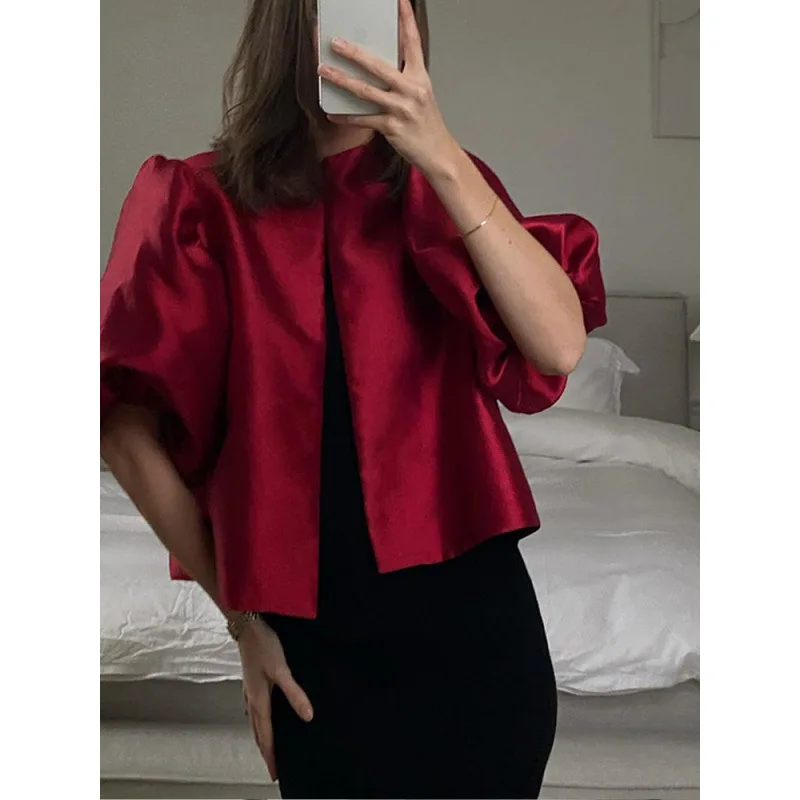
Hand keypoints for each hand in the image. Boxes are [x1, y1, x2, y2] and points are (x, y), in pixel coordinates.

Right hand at [239, 618, 313, 781]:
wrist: (247, 626)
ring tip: (266, 748)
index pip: (266, 734)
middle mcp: (252, 698)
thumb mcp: (282, 670)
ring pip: (254, 721)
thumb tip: (308, 716)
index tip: (275, 771)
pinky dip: (258, 721)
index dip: (271, 753)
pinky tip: (262, 717)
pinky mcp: (250, 681)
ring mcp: (249, 690)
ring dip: (260, 737)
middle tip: (271, 766)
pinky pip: (254, 710)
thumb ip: (295, 694)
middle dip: (265, 750)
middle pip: (258, 732)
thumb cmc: (264, 646)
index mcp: (259, 700)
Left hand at [319, 0, 460, 180]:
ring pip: (366, 91)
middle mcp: (412, 90)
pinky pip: (364, 120)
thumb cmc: (426, 123)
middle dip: (354, 53)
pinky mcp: (392, 128)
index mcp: (419, 77)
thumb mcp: (420, 94)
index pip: (412, 42)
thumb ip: (402, 77)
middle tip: (336, 41)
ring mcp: (401, 109)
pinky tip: (332, 112)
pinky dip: (346, 117)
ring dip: (342, 80)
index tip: (398, 0)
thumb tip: (376, 64)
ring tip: (324, 70)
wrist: (437, 153)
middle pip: (379, 66)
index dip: (405, 19)